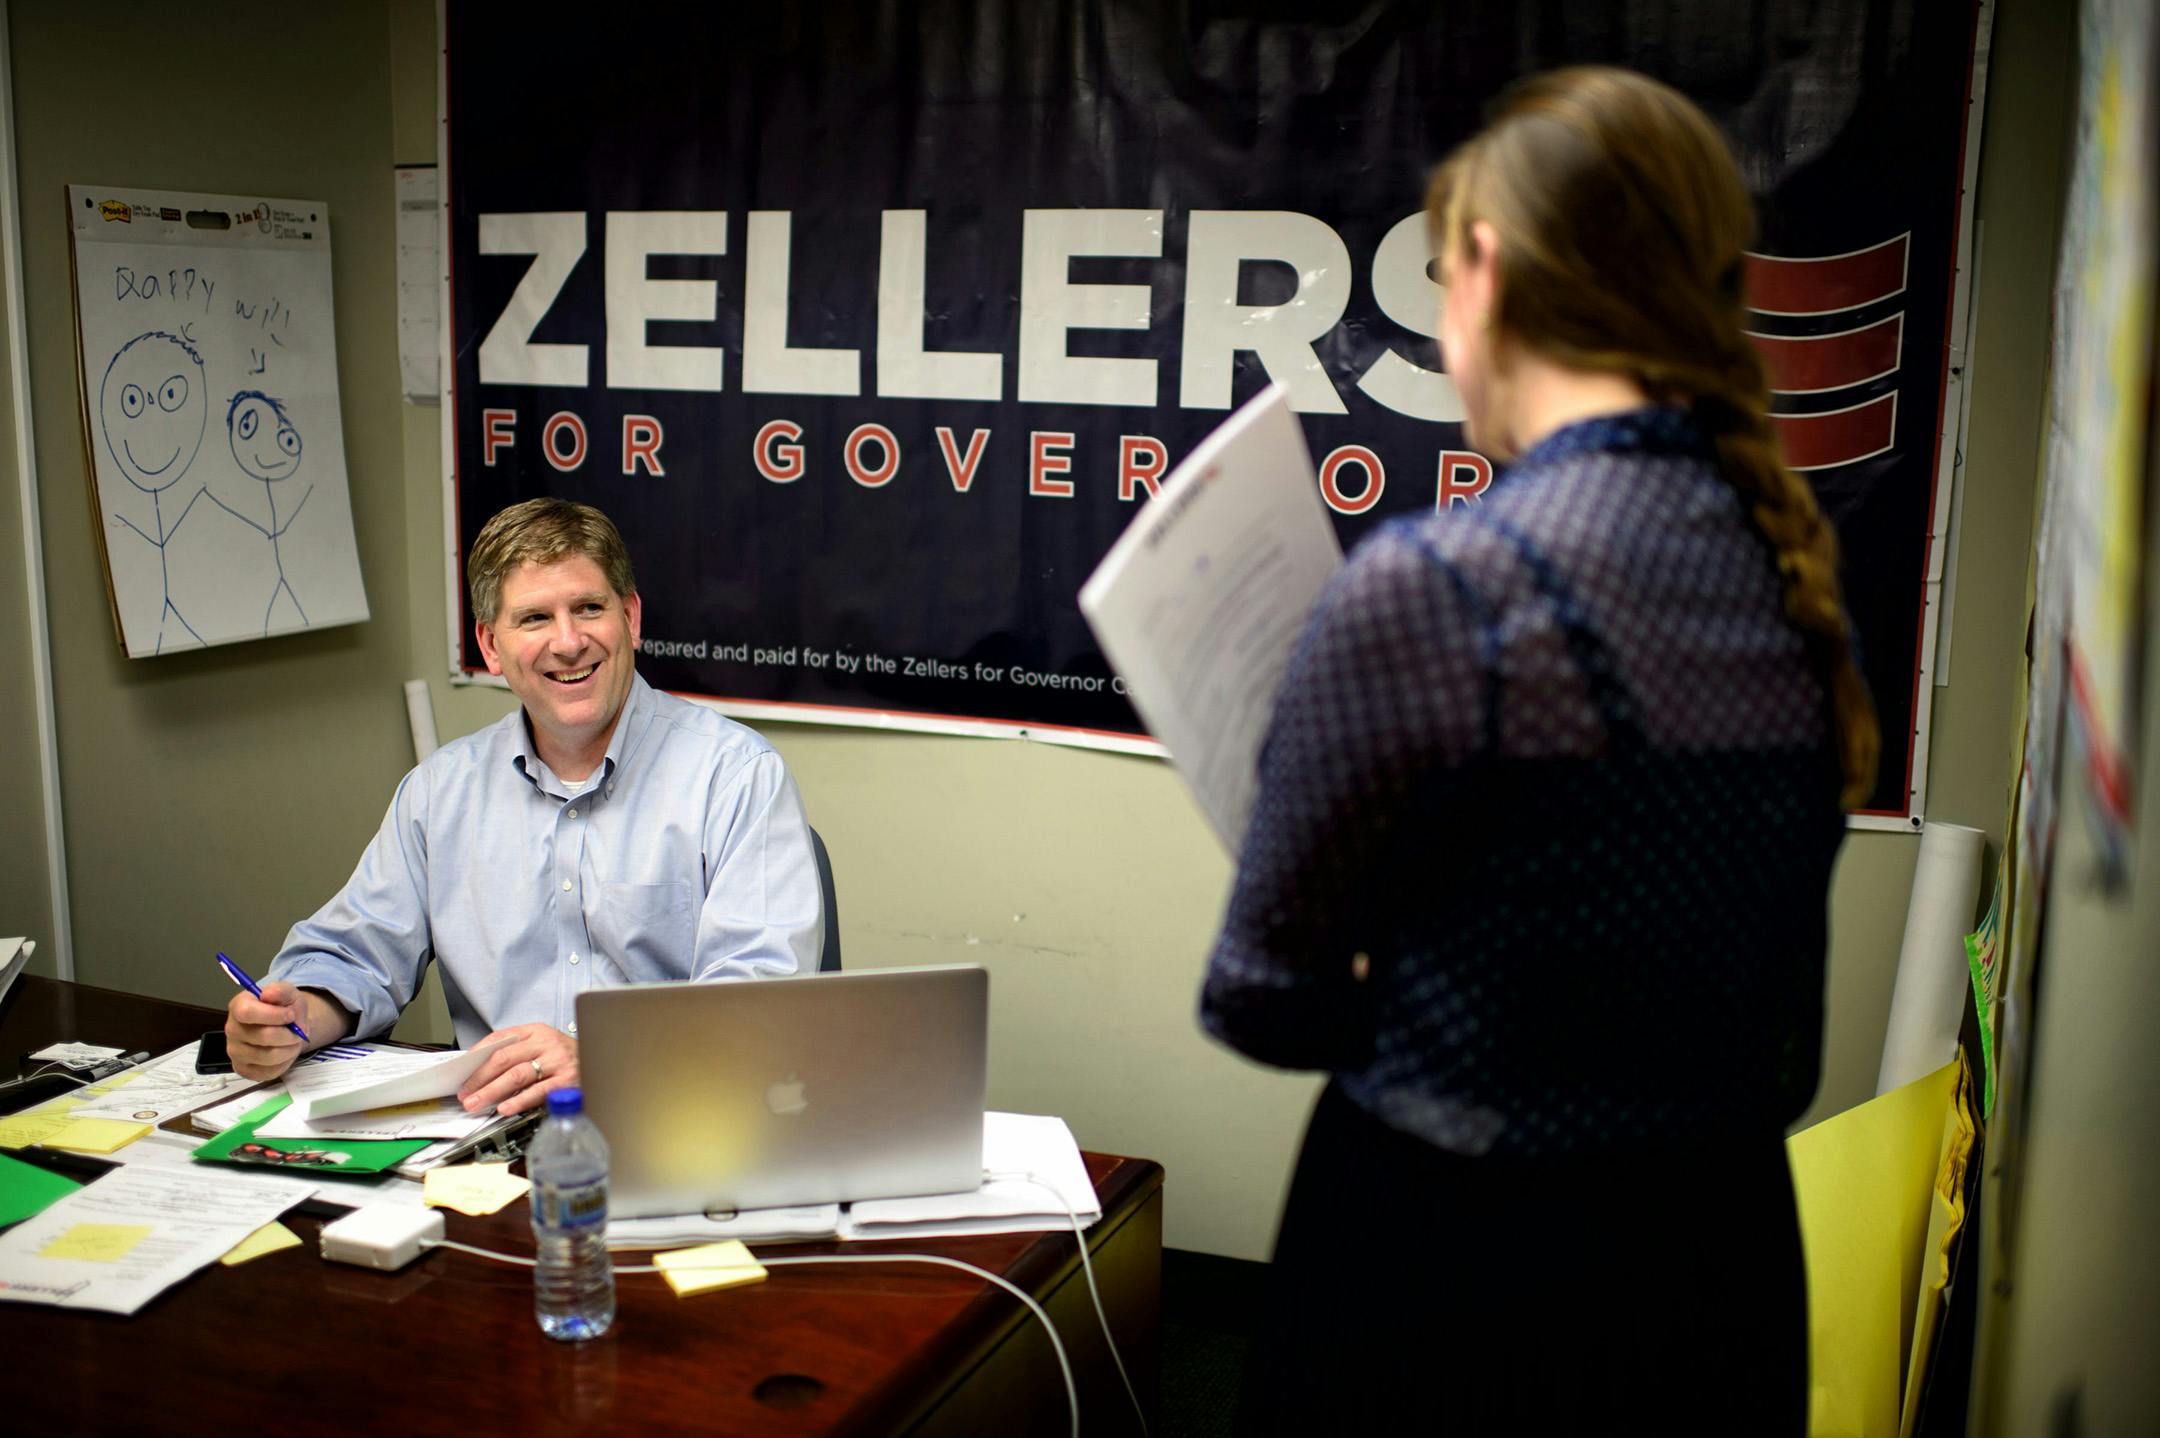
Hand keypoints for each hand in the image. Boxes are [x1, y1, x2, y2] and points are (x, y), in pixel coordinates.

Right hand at [226, 981, 339, 1081]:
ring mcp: (235, 1052)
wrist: (287, 1027)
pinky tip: (285, 1052)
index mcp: (238, 1006)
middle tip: (299, 1031)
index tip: (290, 1015)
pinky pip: (268, 1071)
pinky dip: (284, 1062)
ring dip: (289, 1049)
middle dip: (289, 1035)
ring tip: (294, 1041)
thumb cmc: (284, 1008)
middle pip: (262, 1036)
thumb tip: (268, 994)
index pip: (247, 1012)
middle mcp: (232, 1029)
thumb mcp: (288, 993)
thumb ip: (280, 991)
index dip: (273, 1015)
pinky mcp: (243, 1069)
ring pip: (268, 1056)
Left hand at [458, 1023, 578, 1117]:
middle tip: (465, 1093)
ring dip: (492, 1091)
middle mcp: (546, 1043)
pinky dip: (519, 1100)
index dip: (478, 1056)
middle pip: (504, 1058)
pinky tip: (505, 1108)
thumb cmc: (565, 1057)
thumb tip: (481, 1072)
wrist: (603, 1060)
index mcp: (536, 1031)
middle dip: (480, 1078)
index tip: (463, 1072)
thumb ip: (516, 1053)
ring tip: (477, 1103)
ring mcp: (557, 1061)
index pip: (500, 1039)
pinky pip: (538, 1091)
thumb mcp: (542, 1046)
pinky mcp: (567, 1080)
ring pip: (517, 1075)